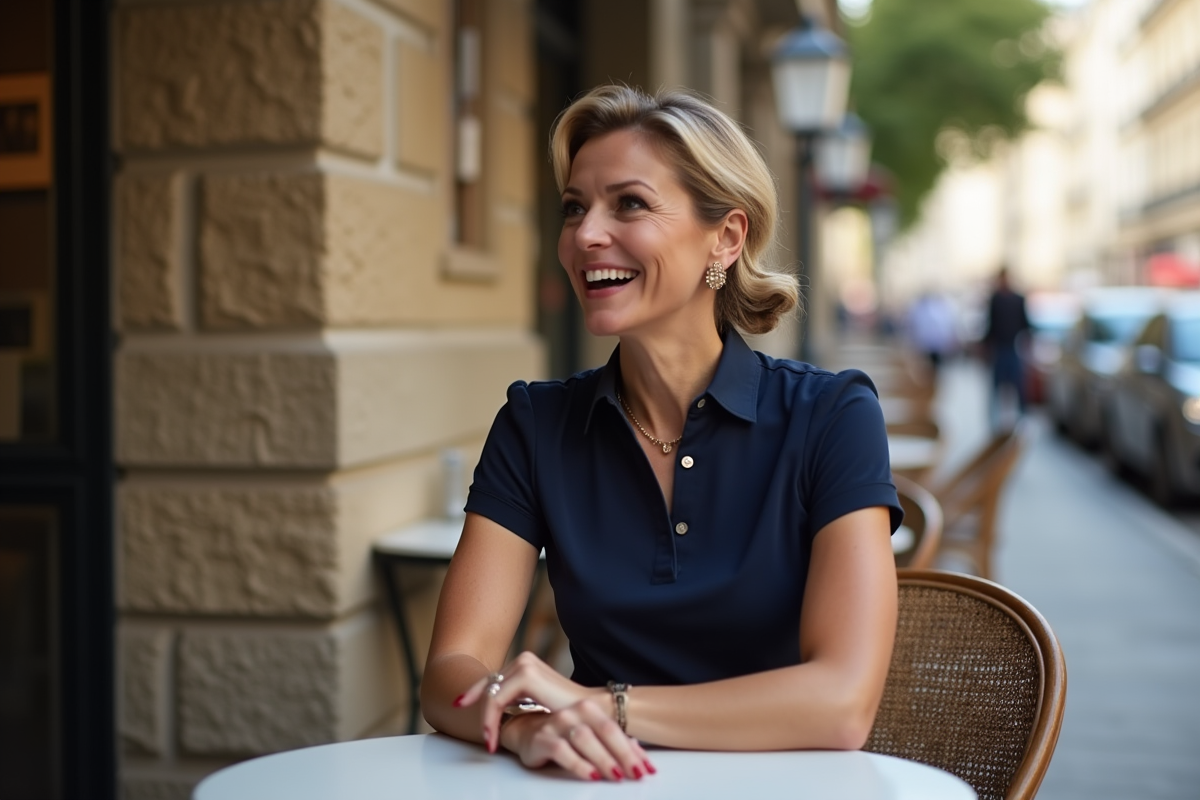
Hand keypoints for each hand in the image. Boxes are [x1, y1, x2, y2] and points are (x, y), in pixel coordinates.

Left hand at [454, 651, 654, 779]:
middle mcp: (524, 659)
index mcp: (527, 665)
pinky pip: (496, 700)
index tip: (460, 707)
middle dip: (477, 710)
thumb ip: (519, 698)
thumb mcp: (538, 702)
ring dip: (485, 720)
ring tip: (488, 742)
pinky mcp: (526, 675)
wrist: (593, 713)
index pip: (493, 679)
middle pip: (488, 685)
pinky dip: (491, 719)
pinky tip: (493, 737)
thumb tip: (497, 709)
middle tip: (479, 735)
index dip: (475, 694)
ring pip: (490, 695)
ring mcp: (525, 665)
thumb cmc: (568, 712)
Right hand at [502, 701, 655, 781]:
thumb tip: (640, 756)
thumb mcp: (589, 736)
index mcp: (589, 709)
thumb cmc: (562, 734)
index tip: (648, 769)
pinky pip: (562, 750)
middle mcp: (574, 712)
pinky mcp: (542, 738)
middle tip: (637, 774)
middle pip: (605, 731)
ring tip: (616, 776)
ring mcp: (557, 723)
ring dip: (603, 759)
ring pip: (585, 738)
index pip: (617, 730)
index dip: (634, 751)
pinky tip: (591, 776)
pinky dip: (579, 764)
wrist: (526, 731)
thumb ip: (612, 744)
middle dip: (624, 755)